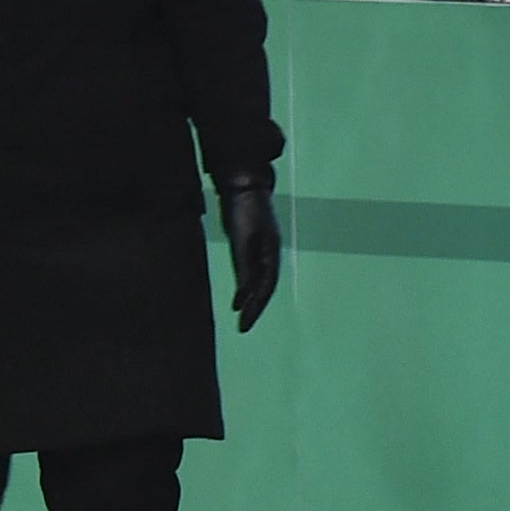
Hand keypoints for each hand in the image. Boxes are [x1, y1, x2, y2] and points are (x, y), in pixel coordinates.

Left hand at [217, 168, 281, 333]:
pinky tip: (238, 296)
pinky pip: (253, 271)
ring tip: (242, 316)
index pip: (265, 288)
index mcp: (271, 252)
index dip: (255, 308)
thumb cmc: (242, 211)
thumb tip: (246, 295)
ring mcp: (264, 247)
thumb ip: (244, 268)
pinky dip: (246, 286)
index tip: (243, 326)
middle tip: (244, 328)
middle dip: (256, 308)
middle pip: (266, 287)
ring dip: (252, 299)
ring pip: (261, 280)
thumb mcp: (241, 241)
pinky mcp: (253, 242)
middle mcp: (271, 252)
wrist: (243, 183)